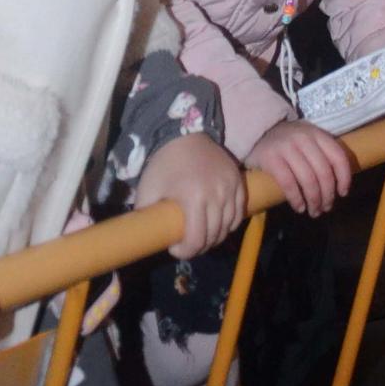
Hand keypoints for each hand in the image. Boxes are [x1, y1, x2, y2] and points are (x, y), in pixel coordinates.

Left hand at [133, 133, 246, 258]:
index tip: (175, 248)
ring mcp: (230, 186)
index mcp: (193, 198)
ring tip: (201, 235)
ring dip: (215, 236)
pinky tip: (217, 224)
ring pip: (228, 226)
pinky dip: (229, 223)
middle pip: (213, 236)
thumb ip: (146, 218)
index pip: (196, 240)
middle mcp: (216, 194)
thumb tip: (146, 239)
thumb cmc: (163, 164)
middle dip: (199, 246)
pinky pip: (238, 212)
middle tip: (187, 244)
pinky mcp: (238, 180)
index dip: (185, 252)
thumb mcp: (147, 191)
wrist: (183, 133)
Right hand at [247, 118, 351, 216]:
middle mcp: (304, 138)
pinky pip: (289, 183)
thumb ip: (321, 153)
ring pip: (308, 180)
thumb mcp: (307, 139)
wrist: (255, 132)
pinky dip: (296, 199)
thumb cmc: (286, 141)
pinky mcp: (271, 158)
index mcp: (316, 134)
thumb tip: (338, 183)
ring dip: (314, 200)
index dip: (344, 178)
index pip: (338, 156)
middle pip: (323, 172)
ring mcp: (287, 147)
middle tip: (326, 208)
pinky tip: (299, 207)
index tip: (342, 193)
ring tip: (314, 211)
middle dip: (327, 195)